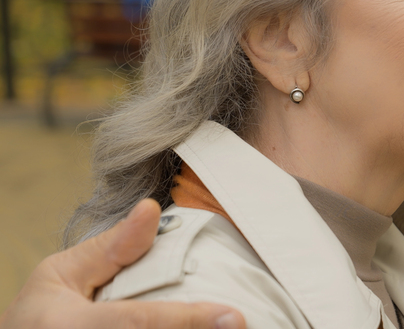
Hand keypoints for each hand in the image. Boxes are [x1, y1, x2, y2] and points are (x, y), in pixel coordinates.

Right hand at [0, 199, 245, 328]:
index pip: (141, 322)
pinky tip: (209, 328)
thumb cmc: (41, 315)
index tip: (233, 316)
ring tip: (228, 327)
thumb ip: (110, 249)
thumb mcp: (60, 275)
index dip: (190, 320)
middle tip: (240, 324)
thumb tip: (151, 210)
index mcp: (74, 327)